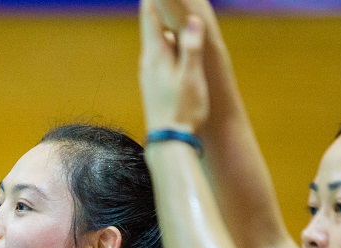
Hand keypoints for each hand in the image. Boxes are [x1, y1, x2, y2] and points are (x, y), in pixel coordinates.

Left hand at [139, 0, 208, 132]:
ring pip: (155, 41)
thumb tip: (192, 21)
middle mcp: (148, 61)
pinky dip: (164, 42)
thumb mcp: (191, 77)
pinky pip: (158, 55)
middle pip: (150, 26)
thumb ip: (191, 48)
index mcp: (156, 55)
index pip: (150, 16)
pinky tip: (170, 42)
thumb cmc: (182, 110)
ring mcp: (148, 73)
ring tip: (164, 10)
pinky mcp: (153, 84)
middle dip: (155, 7)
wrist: (168, 142)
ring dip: (160, 24)